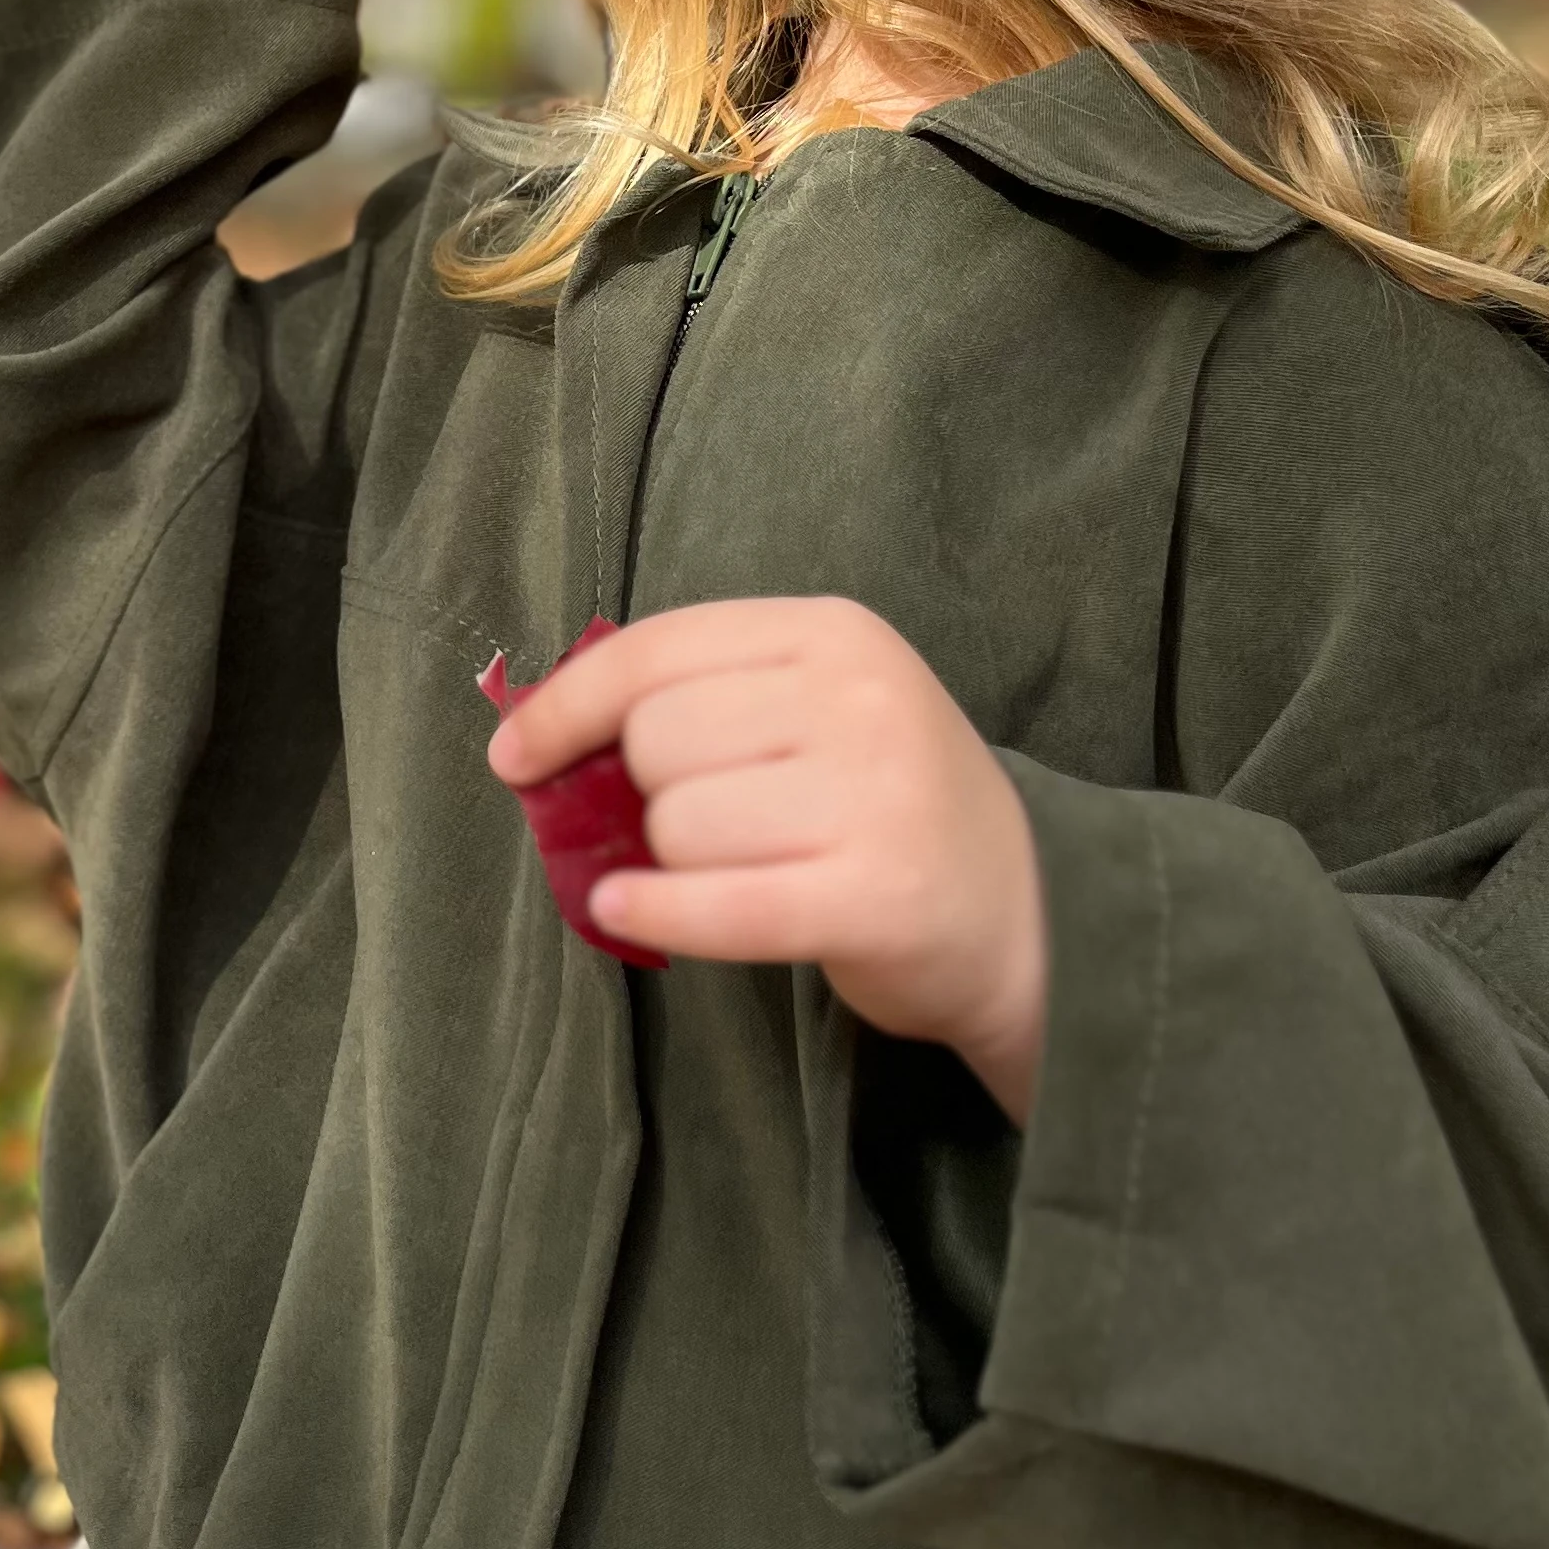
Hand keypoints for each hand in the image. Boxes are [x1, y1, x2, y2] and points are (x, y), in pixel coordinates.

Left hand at [486, 597, 1049, 1118]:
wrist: (1033, 912)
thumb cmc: (887, 809)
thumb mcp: (816, 712)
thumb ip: (699, 702)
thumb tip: (539, 738)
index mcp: (833, 634)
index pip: (655, 652)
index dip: (565, 707)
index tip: (515, 755)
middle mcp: (858, 699)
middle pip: (656, 741)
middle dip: (647, 797)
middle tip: (708, 828)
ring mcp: (874, 796)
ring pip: (679, 825)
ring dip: (676, 865)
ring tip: (745, 874)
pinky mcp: (876, 897)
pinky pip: (719, 904)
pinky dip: (655, 913)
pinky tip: (622, 914)